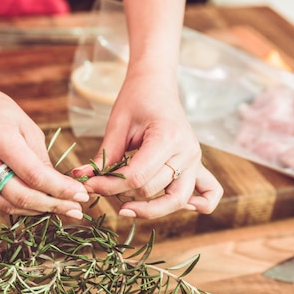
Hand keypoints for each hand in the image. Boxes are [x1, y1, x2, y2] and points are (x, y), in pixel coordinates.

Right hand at [0, 84, 88, 218]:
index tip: (81, 196)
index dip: (60, 190)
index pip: (34, 174)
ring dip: (37, 211)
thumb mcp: (27, 126)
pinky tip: (38, 206)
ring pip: (7, 205)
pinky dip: (19, 207)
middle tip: (76, 210)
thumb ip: (41, 159)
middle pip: (20, 195)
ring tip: (61, 210)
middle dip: (52, 206)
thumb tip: (61, 188)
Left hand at [72, 67, 222, 218]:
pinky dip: (200, 205)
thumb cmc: (136, 100)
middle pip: (151, 190)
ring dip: (150, 209)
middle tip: (100, 188)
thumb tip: (83, 180)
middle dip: (121, 194)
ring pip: (175, 200)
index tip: (90, 184)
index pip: (136, 177)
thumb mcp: (117, 125)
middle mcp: (186, 152)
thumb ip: (104, 157)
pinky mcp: (198, 165)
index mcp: (167, 137)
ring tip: (126, 207)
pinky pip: (210, 192)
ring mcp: (195, 160)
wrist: (157, 85)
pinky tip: (182, 208)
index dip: (109, 186)